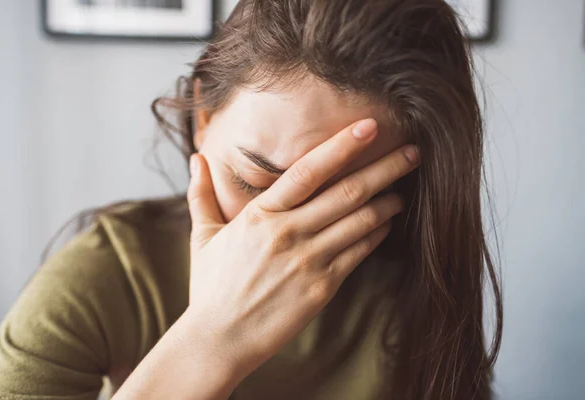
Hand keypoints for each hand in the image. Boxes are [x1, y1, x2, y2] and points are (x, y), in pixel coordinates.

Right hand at [185, 118, 418, 384]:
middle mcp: (288, 233)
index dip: (342, 146)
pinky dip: (377, 234)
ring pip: (360, 222)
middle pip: (347, 192)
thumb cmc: (211, 287)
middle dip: (385, 168)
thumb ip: (201, 194)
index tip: (369, 126)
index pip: (308, 171)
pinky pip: (359, 254)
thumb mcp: (202, 237)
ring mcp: (308, 261)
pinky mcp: (323, 287)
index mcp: (261, 215)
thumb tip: (195, 158)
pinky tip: (387, 223)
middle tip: (413, 152)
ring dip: (388, 201)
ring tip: (404, 189)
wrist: (220, 339)